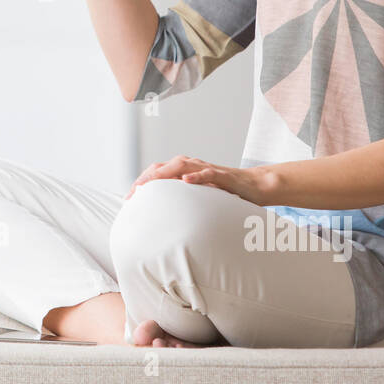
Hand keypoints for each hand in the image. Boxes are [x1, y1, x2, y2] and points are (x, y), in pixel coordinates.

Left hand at [124, 155, 273, 205]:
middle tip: (132, 194)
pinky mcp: (223, 175)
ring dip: (164, 174)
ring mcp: (207, 169)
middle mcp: (193, 166)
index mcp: (185, 170)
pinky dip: (196, 175)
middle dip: (146, 178)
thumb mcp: (200, 197)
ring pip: (181, 165)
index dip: (142, 182)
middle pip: (163, 166)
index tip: (129, 198)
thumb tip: (163, 218)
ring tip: (149, 184)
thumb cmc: (225, 192)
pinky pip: (208, 173)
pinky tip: (186, 180)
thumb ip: (183, 201)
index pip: (158, 172)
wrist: (254, 186)